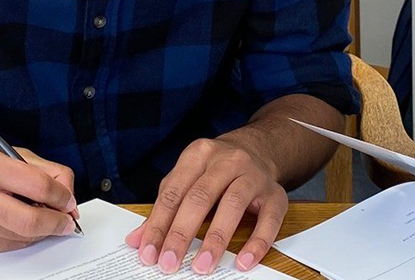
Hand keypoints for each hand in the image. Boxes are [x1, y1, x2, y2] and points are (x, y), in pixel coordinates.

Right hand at [0, 138, 77, 252]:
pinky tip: (21, 225)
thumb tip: (66, 189)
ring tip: (45, 218)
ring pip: (20, 237)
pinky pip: (5, 246)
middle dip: (57, 223)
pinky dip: (20, 237)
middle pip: (30, 221)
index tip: (68, 199)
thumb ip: (38, 167)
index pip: (38, 186)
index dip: (62, 196)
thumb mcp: (0, 149)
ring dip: (41, 231)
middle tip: (66, 220)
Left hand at [125, 137, 287, 274]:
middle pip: (200, 197)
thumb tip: (138, 240)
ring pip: (233, 205)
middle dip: (181, 233)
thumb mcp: (187, 176)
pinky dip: (256, 243)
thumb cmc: (216, 168)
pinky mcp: (276, 193)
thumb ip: (165, 205)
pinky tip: (243, 262)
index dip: (159, 224)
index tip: (148, 252)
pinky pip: (269, 219)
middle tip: (169, 262)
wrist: (259, 148)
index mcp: (198, 154)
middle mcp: (227, 161)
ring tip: (202, 265)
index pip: (173, 191)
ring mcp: (253, 175)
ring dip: (215, 239)